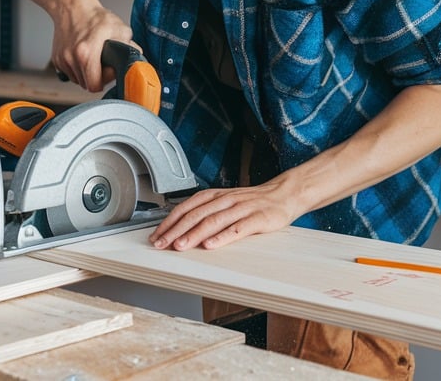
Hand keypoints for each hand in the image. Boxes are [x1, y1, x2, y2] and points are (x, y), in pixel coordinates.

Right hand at [51, 5, 136, 92]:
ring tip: (92, 57)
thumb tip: (136, 62)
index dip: (105, 80)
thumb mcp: (120, 29)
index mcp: (86, 54)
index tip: (109, 68)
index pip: (95, 85)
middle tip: (102, 64)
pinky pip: (70, 73)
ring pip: (78, 80)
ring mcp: (62, 60)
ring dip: (86, 74)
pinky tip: (82, 55)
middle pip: (86, 85)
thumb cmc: (95, 17)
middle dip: (97, 78)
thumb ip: (130, 48)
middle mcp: (71, 59)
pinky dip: (77, 68)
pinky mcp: (56, 60)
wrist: (71, 6)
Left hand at [148, 182, 300, 250]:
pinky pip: (238, 228)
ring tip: (180, 246)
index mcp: (215, 196)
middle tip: (161, 244)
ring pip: (213, 221)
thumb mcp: (225, 202)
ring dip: (194, 234)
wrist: (284, 194)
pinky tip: (211, 245)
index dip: (169, 222)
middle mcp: (225, 200)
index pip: (186, 208)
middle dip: (175, 230)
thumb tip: (180, 227)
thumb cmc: (252, 202)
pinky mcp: (258, 219)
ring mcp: (242, 209)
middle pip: (196, 215)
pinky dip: (223, 237)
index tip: (156, 236)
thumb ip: (205, 212)